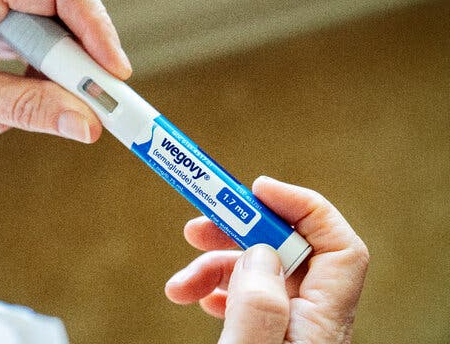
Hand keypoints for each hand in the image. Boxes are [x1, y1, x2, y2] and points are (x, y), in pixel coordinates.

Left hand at [0, 0, 130, 141]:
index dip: (97, 28)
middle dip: (81, 62)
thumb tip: (85, 124)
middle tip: (96, 104)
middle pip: (63, 10)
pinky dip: (37, 77)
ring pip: (54, 31)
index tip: (116, 75)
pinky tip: (11, 103)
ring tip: (39, 110)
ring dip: (56, 76)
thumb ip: (26, 109)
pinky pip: (37, 43)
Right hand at [165, 176, 368, 343]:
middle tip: (197, 228)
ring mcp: (291, 329)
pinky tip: (198, 295)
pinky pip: (248, 297)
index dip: (302, 206)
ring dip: (216, 266)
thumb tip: (260, 251)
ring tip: (180, 284)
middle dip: (238, 232)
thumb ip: (259, 305)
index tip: (256, 189)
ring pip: (260, 273)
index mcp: (323, 322)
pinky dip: (219, 289)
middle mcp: (312, 320)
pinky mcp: (270, 337)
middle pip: (287, 250)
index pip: (338, 245)